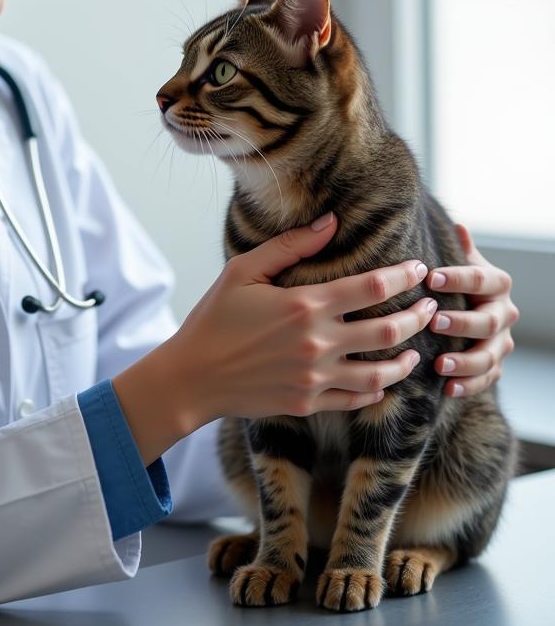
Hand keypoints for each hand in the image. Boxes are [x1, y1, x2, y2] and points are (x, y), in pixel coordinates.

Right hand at [112, 214, 435, 463]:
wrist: (192, 376)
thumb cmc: (214, 317)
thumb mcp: (243, 271)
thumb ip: (290, 246)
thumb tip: (330, 222)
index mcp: (304, 305)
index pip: (371, 286)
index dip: (402, 276)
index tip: (419, 269)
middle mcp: (317, 342)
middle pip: (389, 329)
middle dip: (419, 316)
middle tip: (432, 306)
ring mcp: (316, 377)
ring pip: (383, 370)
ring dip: (408, 357)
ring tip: (418, 347)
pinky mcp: (309, 402)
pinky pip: (358, 398)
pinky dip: (379, 389)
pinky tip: (385, 378)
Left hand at [427, 223, 518, 397]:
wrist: (470, 307)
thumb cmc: (455, 280)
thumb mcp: (458, 261)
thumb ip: (457, 248)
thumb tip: (457, 225)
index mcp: (496, 284)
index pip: (480, 278)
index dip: (457, 278)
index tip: (430, 277)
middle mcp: (503, 313)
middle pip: (488, 321)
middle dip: (461, 322)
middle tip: (434, 322)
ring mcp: (501, 342)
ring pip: (490, 355)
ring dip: (466, 361)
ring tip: (440, 364)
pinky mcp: (495, 366)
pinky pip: (486, 379)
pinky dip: (468, 386)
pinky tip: (447, 389)